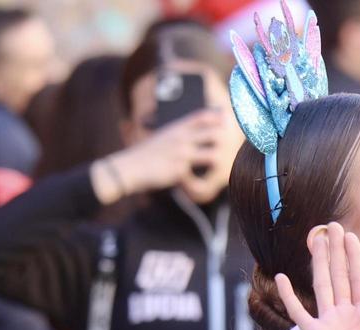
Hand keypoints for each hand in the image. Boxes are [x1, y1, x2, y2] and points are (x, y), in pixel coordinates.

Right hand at [93, 109, 225, 202]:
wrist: (129, 168)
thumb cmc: (146, 155)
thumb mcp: (162, 138)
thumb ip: (178, 134)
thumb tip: (190, 132)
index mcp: (177, 128)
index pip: (202, 116)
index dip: (218, 117)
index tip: (228, 122)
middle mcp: (181, 138)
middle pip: (215, 133)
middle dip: (226, 142)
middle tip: (230, 152)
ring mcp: (182, 153)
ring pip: (214, 154)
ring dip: (221, 162)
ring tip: (221, 170)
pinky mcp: (180, 169)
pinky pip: (202, 175)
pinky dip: (207, 180)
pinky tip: (208, 183)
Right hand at [275, 223, 359, 329]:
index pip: (358, 280)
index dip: (354, 258)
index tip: (351, 237)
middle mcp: (345, 315)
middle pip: (339, 276)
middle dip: (336, 252)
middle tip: (333, 226)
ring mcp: (328, 323)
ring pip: (322, 286)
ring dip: (319, 262)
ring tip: (316, 239)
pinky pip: (299, 312)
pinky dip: (290, 296)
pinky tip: (282, 277)